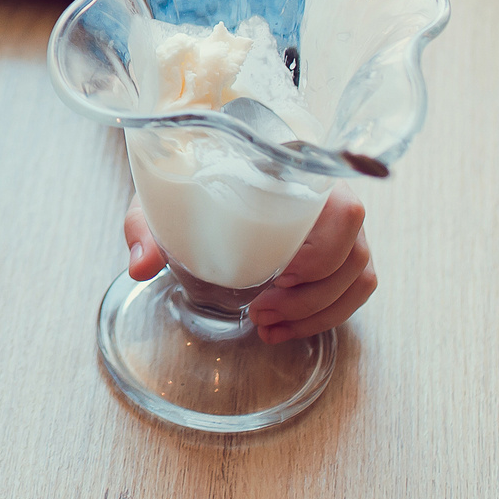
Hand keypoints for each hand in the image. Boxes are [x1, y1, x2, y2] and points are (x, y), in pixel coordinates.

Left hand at [123, 192, 375, 343]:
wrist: (205, 168)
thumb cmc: (195, 177)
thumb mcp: (164, 197)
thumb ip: (147, 224)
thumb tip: (140, 265)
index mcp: (299, 170)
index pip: (343, 208)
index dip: (320, 250)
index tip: (278, 274)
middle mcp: (331, 195)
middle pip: (354, 250)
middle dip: (310, 293)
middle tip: (259, 309)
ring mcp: (343, 225)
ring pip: (357, 275)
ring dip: (316, 311)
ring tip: (266, 325)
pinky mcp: (341, 252)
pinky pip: (354, 290)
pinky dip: (322, 317)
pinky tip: (283, 330)